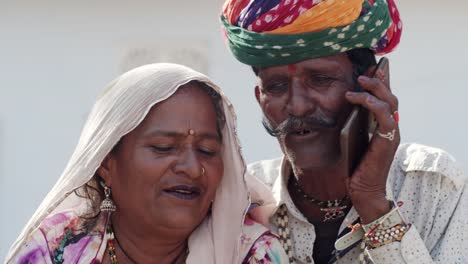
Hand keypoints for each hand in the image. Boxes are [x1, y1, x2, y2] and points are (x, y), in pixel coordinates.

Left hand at [344, 69, 399, 223]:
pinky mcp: (388, 140)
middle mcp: (389, 127)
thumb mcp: (349, 138)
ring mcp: (391, 133)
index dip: (379, 82)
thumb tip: (338, 105)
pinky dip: (375, 105)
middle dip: (378, 81)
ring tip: (360, 82)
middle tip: (364, 72)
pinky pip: (386, 116)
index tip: (371, 67)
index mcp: (381, 126)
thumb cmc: (354, 165)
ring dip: (375, 89)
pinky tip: (362, 99)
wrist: (362, 189)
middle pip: (390, 96)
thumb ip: (350, 123)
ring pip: (390, 102)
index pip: (383, 99)